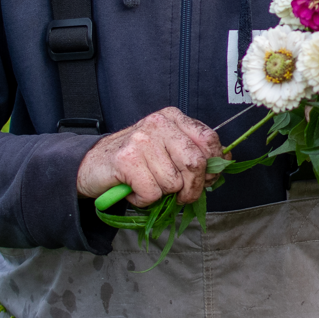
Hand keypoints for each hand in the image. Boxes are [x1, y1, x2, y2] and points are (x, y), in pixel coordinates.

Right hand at [76, 107, 221, 206]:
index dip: (213, 166)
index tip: (207, 180)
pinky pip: (152, 192)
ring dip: (163, 194)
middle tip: (181, 196)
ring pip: (173, 182)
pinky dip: (145, 200)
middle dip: (192, 188)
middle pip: (195, 163)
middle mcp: (158, 123)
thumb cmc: (135, 161)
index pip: (209, 140)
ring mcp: (142, 140)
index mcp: (173, 117)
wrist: (93, 165)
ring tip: (148, 184)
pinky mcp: (126, 159)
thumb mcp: (168, 149)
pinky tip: (135, 190)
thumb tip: (225, 162)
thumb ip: (194, 153)